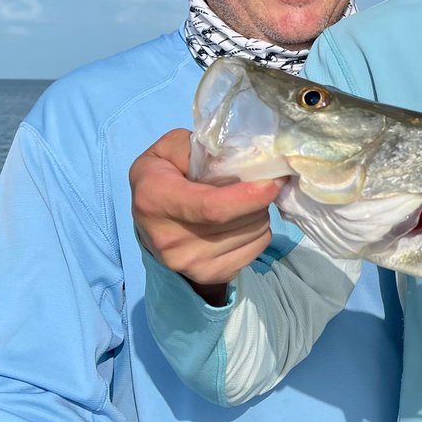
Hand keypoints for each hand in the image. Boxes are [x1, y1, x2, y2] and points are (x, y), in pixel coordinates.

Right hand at [129, 128, 282, 303]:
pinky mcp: (209, 276)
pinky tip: (240, 222)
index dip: (249, 196)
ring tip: (242, 202)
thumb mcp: (169, 149)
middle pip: (240, 221)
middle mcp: (170, 239)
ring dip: (259, 213)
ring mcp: (190, 264)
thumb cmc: (163, 177)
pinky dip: (257, 232)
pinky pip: (256, 250)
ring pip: (254, 234)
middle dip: (261, 198)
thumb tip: (243, 155)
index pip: (212, 208)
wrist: (149, 224)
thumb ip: (200, 145)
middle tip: (260, 182)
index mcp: (156, 200)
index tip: (273, 182)